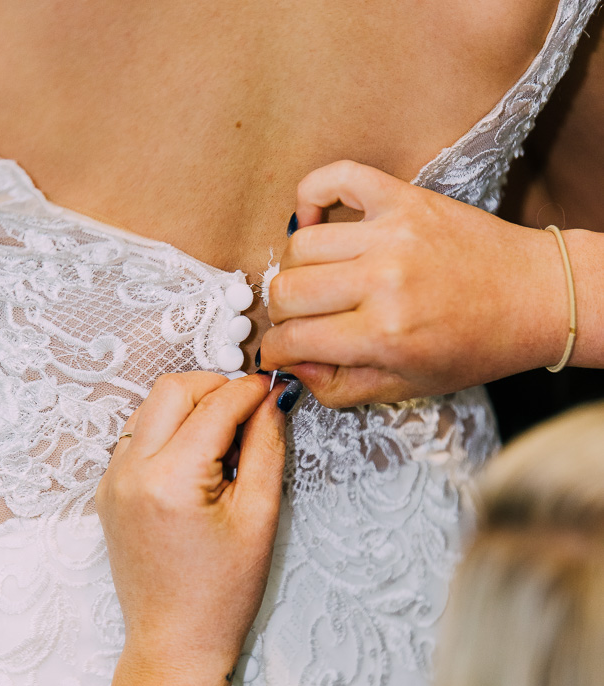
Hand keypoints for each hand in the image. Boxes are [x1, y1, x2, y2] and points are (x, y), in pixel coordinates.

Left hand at [95, 372, 284, 672]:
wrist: (176, 643)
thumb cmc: (222, 594)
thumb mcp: (258, 517)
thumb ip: (265, 448)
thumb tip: (271, 401)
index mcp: (170, 480)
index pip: (214, 406)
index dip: (251, 391)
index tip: (274, 388)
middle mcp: (130, 472)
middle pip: (172, 389)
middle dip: (214, 388)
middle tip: (250, 410)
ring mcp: (112, 481)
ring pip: (151, 408)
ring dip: (190, 407)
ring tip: (226, 440)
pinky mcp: (108, 492)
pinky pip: (138, 438)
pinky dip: (169, 431)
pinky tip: (198, 460)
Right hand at [260, 160, 565, 406]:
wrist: (533, 297)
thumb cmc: (474, 347)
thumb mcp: (406, 386)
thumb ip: (339, 386)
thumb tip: (293, 365)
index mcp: (384, 334)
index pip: (294, 339)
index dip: (274, 352)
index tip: (278, 353)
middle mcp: (383, 279)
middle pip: (286, 290)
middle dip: (282, 316)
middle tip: (299, 322)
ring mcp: (392, 232)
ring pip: (300, 244)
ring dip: (295, 269)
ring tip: (315, 283)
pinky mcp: (403, 197)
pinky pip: (335, 178)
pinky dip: (310, 195)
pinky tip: (313, 221)